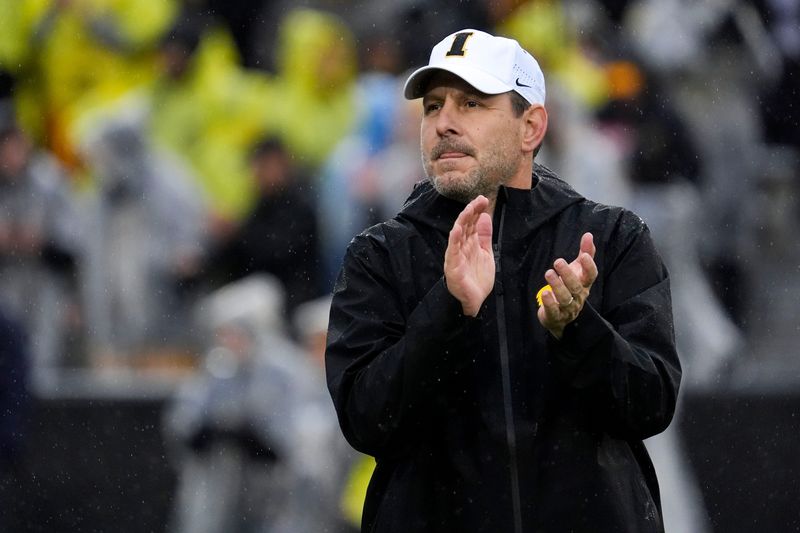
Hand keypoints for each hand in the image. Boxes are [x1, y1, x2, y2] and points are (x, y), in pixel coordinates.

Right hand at [444, 195, 493, 316]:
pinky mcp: (453, 266)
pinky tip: (456, 229)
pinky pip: (452, 251)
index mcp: (470, 243)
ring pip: (458, 235)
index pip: (472, 223)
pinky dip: (454, 240)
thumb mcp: (485, 253)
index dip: (477, 211)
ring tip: (468, 209)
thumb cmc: (477, 278)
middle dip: (471, 212)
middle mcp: (462, 247)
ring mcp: (456, 255)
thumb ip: (484, 236)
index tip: (483, 199)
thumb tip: (485, 216)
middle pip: (465, 226)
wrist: (474, 301)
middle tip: (478, 200)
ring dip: (462, 221)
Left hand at [538, 232, 597, 338]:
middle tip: (558, 261)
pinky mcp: (556, 316)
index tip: (583, 255)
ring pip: (565, 298)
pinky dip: (549, 303)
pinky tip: (544, 293)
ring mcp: (568, 308)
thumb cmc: (570, 288)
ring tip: (549, 273)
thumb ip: (585, 253)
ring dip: (557, 286)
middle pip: (576, 286)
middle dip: (568, 274)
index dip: (589, 266)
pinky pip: (554, 311)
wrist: (561, 317)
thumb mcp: (577, 270)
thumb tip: (588, 234)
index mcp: (584, 284)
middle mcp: (578, 297)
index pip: (591, 276)